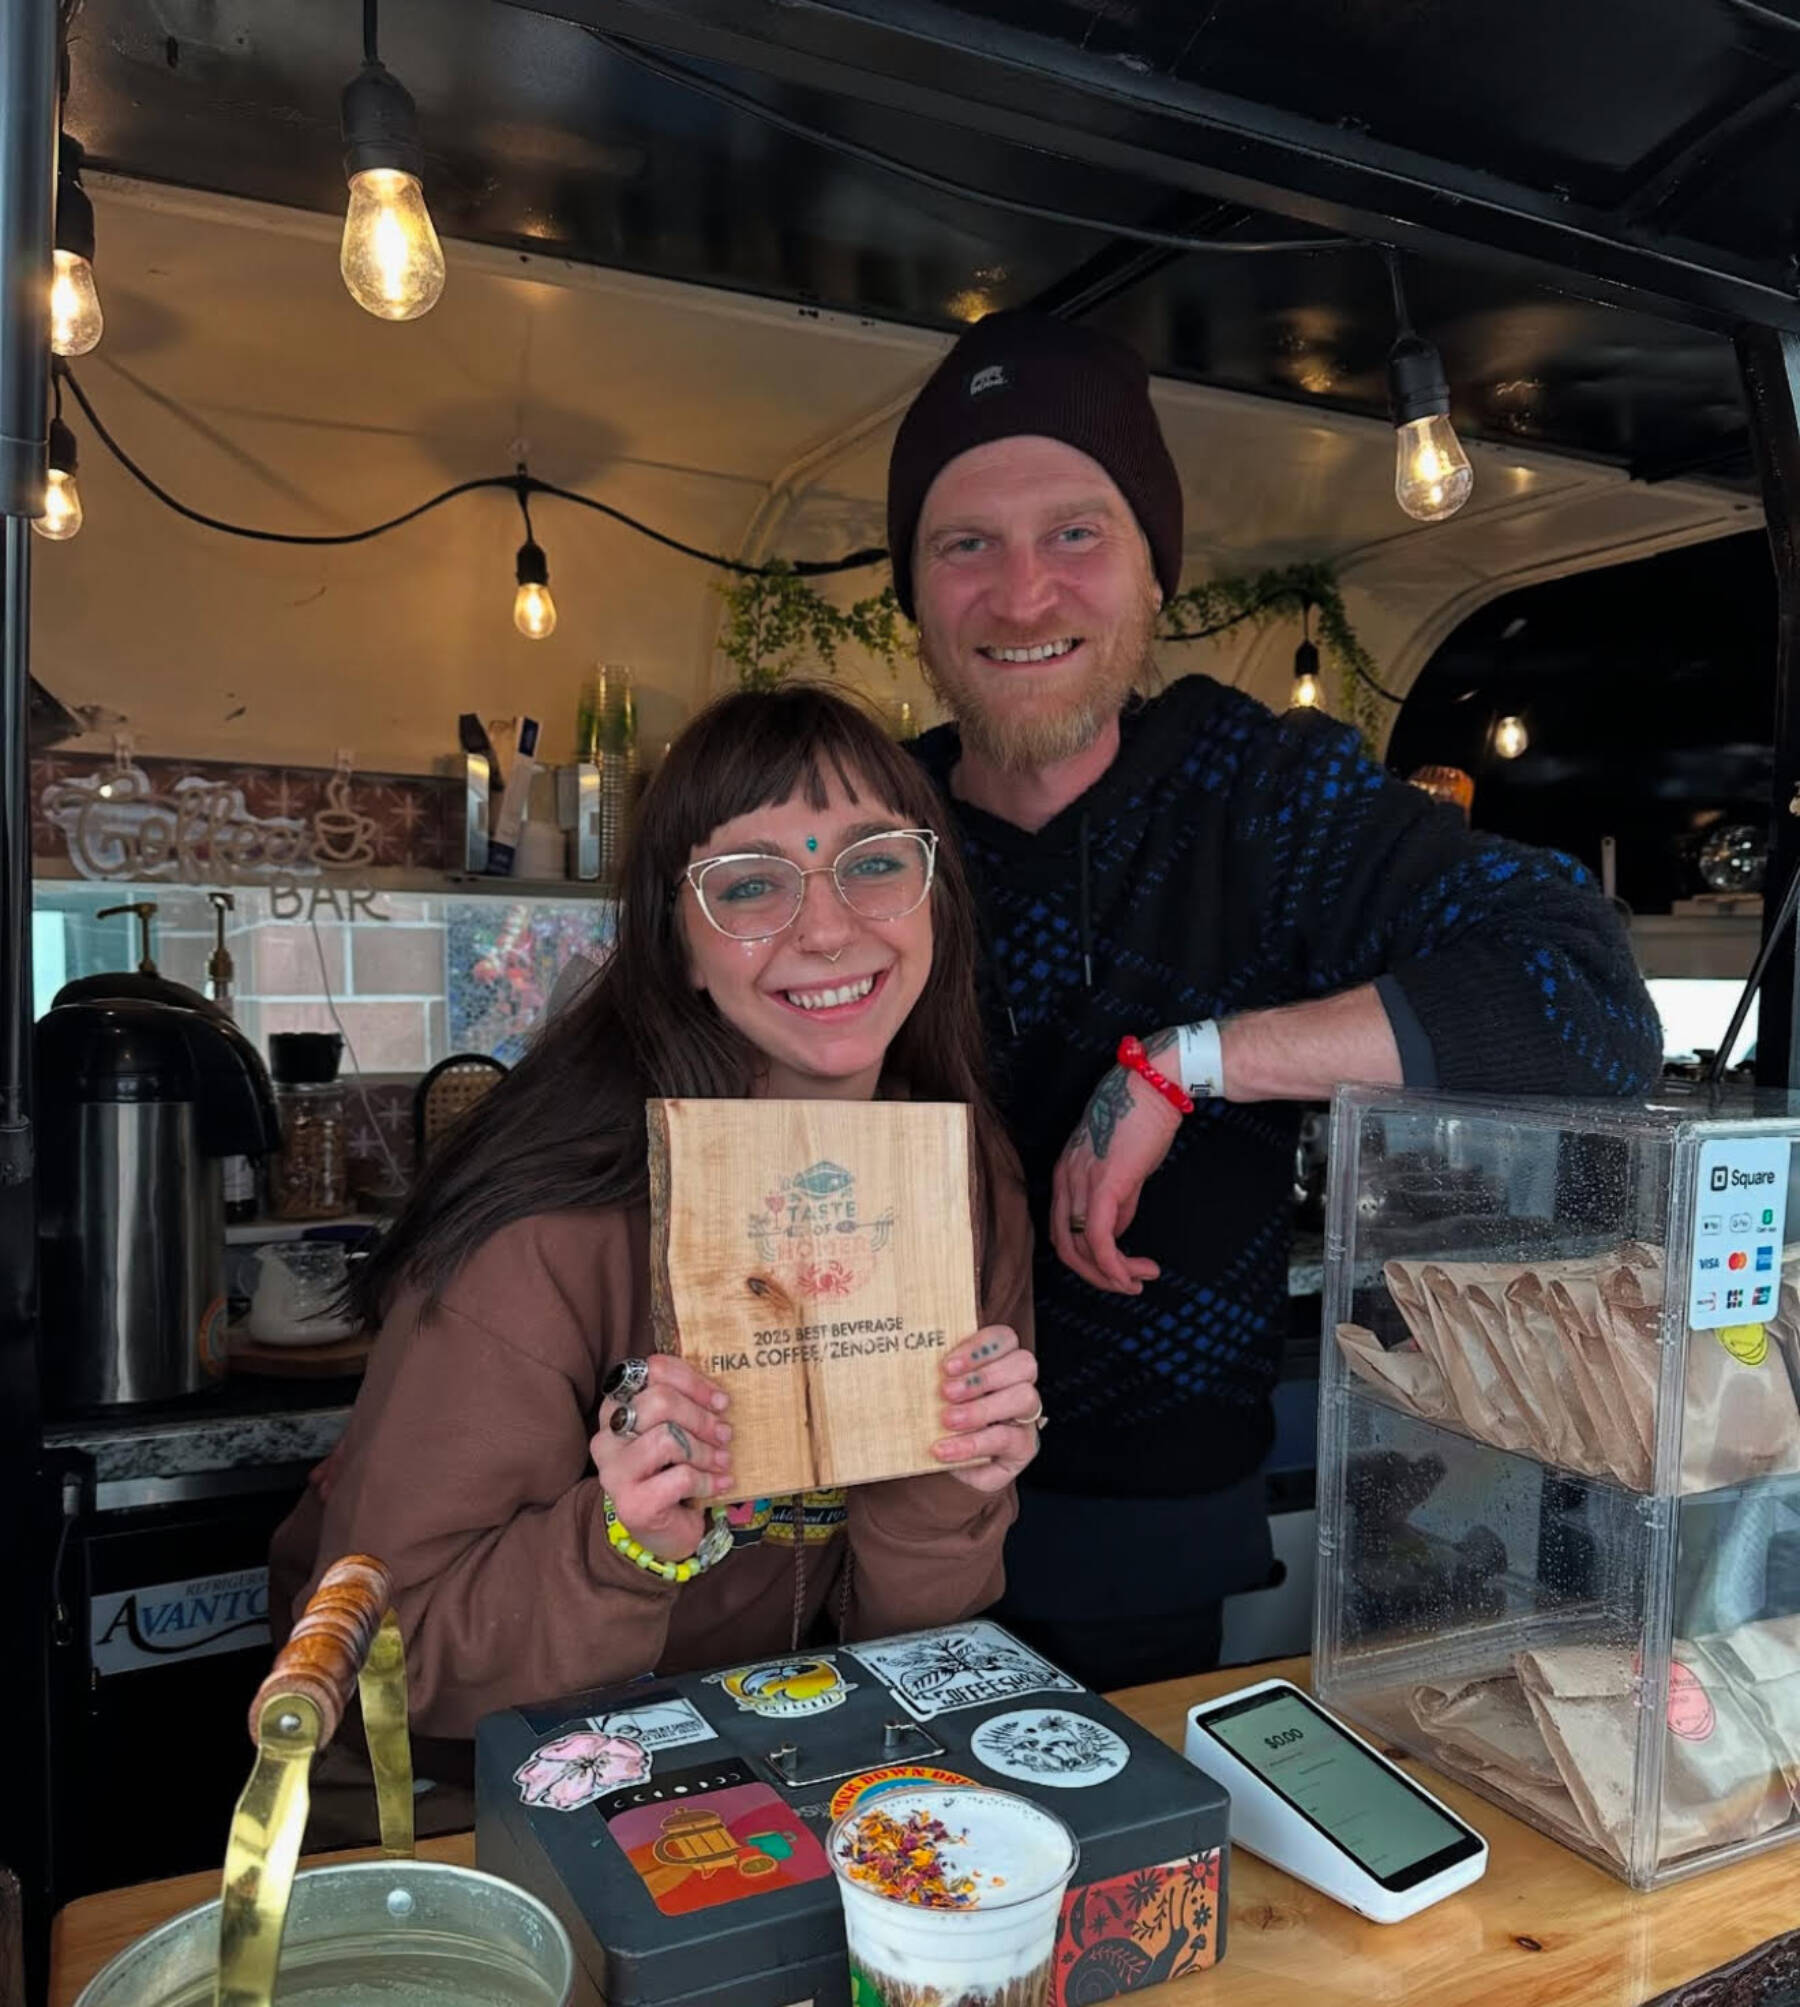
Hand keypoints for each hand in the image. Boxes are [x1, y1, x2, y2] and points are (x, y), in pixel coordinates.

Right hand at [592, 1356, 732, 1562]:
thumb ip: (685, 1406)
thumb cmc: (671, 1472)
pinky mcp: (630, 1504)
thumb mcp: (676, 1431)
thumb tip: (719, 1398)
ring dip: (705, 1451)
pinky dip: (708, 1480)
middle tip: (725, 1433)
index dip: (692, 1381)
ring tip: (723, 1461)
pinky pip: (679, 1478)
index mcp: (616, 1408)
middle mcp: (607, 1437)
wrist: (660, 1532)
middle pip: (659, 1401)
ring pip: (667, 1438)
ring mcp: (614, 1472)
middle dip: (701, 1417)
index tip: (720, 1400)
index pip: (651, 1370)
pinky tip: (720, 1484)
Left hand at [933, 1326, 1040, 1491]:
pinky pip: (1007, 1440)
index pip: (1004, 1338)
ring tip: (948, 1420)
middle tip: (946, 1392)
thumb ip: (933, 1377)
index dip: (979, 1347)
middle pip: (1023, 1363)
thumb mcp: (936, 1395)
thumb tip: (906, 1364)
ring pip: (1024, 1398)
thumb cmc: (942, 1421)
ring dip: (981, 1408)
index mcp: (999, 1360)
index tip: (946, 1366)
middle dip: (983, 1376)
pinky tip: (946, 1449)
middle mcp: (1019, 1383)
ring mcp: (1025, 1415)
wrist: (951, 1466)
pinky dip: (973, 1444)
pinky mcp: (1024, 1446)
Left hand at [1051, 1050, 1180, 1294]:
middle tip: (1127, 1285)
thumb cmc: (1141, 1121)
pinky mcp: (1104, 1184)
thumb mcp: (1123, 1168)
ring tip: (1139, 1280)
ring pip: (1080, 1248)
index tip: (1117, 1269)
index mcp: (1065, 1176)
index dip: (1086, 1259)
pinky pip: (1098, 1238)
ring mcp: (1080, 1182)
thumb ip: (1117, 1201)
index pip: (1062, 1231)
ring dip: (1110, 1274)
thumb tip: (1118, 1234)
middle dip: (1096, 1275)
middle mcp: (1064, 1181)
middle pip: (1065, 1246)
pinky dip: (1113, 1264)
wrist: (1154, 1087)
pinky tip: (1132, 1274)